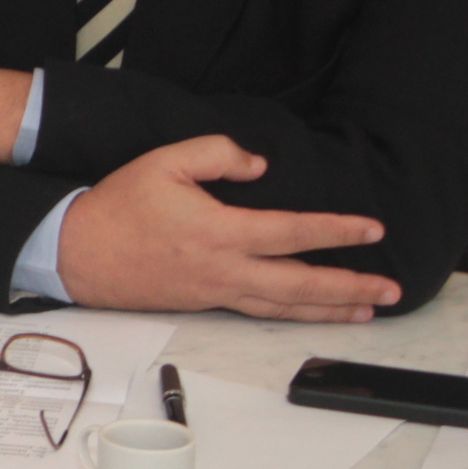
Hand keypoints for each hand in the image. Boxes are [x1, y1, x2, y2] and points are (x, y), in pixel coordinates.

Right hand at [55, 135, 400, 320]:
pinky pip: (261, 312)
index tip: (372, 230)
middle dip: (350, 287)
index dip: (337, 231)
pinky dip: (294, 314)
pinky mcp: (206, 302)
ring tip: (366, 311)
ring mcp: (216, 292)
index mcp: (220, 232)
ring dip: (330, 310)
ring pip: (285, 307)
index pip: (293, 232)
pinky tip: (311, 313)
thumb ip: (218, 153)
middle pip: (301, 284)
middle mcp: (225, 270)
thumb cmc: (118, 208)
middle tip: (389, 290)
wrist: (77, 253)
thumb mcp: (166, 161)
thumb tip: (260, 165)